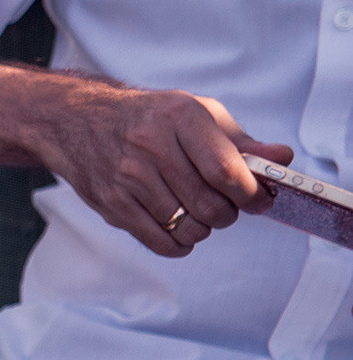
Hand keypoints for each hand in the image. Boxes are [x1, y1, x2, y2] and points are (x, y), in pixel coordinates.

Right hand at [35, 88, 286, 257]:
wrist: (77, 120)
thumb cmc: (148, 118)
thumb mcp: (196, 114)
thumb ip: (241, 141)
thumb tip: (282, 161)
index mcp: (180, 117)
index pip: (227, 170)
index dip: (251, 194)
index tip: (259, 201)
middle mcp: (151, 145)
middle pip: (209, 205)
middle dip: (228, 215)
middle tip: (226, 209)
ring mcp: (127, 176)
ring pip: (187, 227)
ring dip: (203, 230)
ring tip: (198, 216)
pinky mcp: (111, 202)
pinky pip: (159, 241)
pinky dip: (179, 245)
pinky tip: (179, 230)